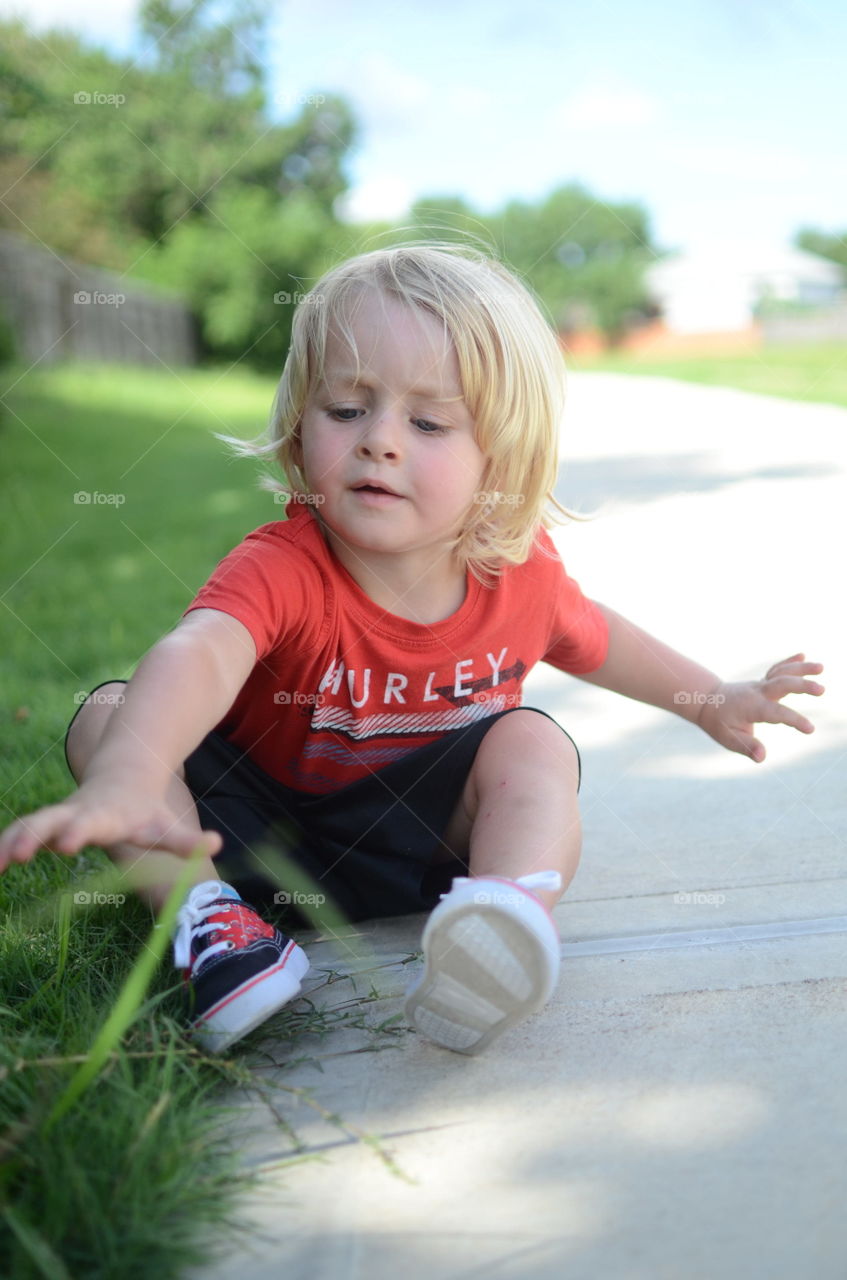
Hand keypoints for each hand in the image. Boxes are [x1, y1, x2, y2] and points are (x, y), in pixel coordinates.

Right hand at [0, 776, 222, 873]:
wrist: (125, 774)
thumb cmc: (146, 810)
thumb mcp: (166, 824)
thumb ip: (187, 840)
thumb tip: (217, 844)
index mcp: (106, 815)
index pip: (92, 824)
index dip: (81, 832)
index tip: (69, 842)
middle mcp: (76, 813)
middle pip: (51, 821)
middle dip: (34, 836)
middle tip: (19, 854)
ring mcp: (59, 816)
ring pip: (28, 826)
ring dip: (10, 842)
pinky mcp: (47, 825)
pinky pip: (20, 834)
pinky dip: (4, 847)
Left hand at [697, 653, 823, 762]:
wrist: (706, 701)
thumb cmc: (718, 722)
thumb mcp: (728, 738)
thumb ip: (746, 746)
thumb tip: (762, 757)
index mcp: (751, 707)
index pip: (776, 713)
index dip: (793, 720)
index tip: (810, 729)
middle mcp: (757, 692)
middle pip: (781, 685)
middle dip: (802, 685)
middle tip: (822, 689)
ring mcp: (760, 685)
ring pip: (781, 673)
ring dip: (801, 669)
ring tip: (821, 667)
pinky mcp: (762, 683)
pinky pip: (776, 670)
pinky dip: (789, 662)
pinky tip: (803, 656)